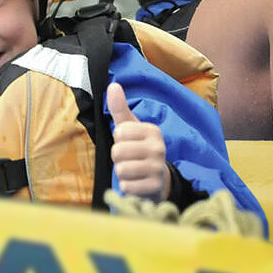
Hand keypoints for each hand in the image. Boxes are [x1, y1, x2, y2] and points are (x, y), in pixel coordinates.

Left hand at [107, 82, 170, 201]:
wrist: (156, 181)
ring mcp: (158, 168)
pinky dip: (126, 187)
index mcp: (153, 130)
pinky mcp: (155, 187)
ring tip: (132, 171)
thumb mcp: (129, 128)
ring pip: (121, 170)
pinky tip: (136, 183)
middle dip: (118, 158)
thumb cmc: (138, 150)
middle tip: (129, 159)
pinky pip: (126, 187)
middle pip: (118, 152)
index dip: (118, 140)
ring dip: (121, 173)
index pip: (119, 132)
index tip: (128, 143)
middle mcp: (159, 148)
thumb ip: (119, 108)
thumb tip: (113, 85)